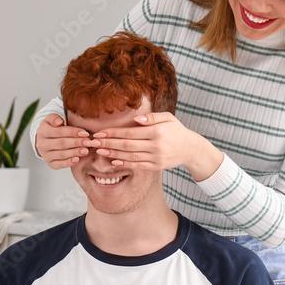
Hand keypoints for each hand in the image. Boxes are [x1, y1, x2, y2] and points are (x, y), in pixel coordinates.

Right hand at [34, 114, 91, 168]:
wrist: (46, 141)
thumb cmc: (52, 128)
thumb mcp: (51, 119)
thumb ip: (54, 118)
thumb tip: (59, 122)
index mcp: (42, 132)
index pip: (59, 132)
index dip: (73, 132)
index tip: (85, 133)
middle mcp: (42, 145)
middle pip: (61, 144)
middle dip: (76, 143)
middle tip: (88, 142)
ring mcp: (45, 155)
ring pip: (62, 154)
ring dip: (75, 152)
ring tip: (86, 150)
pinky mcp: (50, 164)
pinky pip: (60, 164)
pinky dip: (68, 163)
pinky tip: (77, 159)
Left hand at [92, 113, 222, 180]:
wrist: (190, 148)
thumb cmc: (176, 130)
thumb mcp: (168, 118)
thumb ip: (152, 117)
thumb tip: (136, 119)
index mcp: (156, 131)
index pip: (129, 133)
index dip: (113, 133)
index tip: (99, 133)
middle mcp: (155, 145)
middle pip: (126, 145)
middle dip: (108, 144)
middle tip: (93, 143)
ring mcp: (156, 157)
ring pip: (130, 156)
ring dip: (113, 154)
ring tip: (100, 152)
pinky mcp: (156, 166)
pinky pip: (138, 166)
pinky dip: (125, 164)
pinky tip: (114, 162)